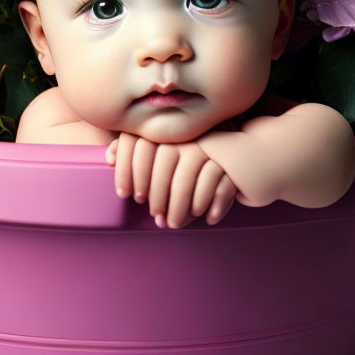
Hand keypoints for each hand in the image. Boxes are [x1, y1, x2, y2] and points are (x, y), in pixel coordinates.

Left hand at [105, 133, 237, 228]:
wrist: (245, 147)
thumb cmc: (194, 153)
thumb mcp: (167, 148)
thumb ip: (138, 150)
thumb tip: (108, 157)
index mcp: (167, 132)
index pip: (141, 146)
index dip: (130, 172)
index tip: (129, 196)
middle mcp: (186, 136)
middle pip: (164, 164)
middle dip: (157, 194)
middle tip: (155, 216)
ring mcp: (209, 147)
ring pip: (189, 178)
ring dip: (181, 205)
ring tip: (177, 222)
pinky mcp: (232, 161)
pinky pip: (220, 183)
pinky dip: (214, 204)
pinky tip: (207, 218)